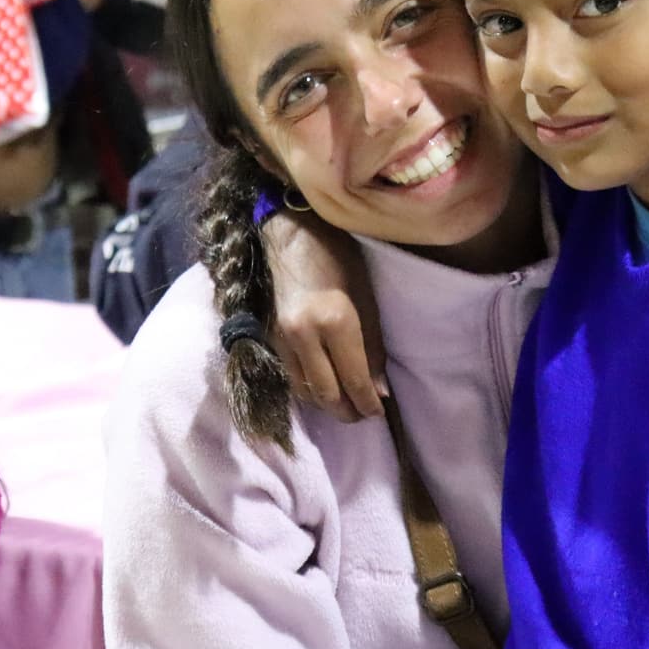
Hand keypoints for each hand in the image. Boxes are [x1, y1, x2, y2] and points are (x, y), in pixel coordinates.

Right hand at [262, 209, 387, 420]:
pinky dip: (308, 390)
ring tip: (346, 406)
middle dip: (347, 412)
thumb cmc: (338, 257)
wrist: (290, 233)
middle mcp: (304, 335)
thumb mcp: (367, 299)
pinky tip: (323, 388)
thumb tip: (380, 391)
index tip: (379, 412)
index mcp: (335, 321)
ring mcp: (282, 338)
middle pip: (326, 394)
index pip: (354, 380)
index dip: (368, 404)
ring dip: (326, 405)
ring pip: (304, 392)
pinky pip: (289, 377)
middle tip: (363, 415)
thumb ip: (373, 348)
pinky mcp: (268, 337)